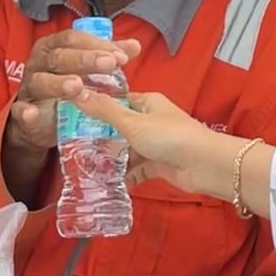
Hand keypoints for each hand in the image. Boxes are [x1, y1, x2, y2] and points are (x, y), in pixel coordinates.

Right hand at [4, 29, 140, 156]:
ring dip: (58, 83)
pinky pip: (20, 111)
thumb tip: (134, 46)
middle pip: (60, 57)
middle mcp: (40, 63)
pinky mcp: (22, 113)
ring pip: (41, 81)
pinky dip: (25, 113)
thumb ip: (108, 57)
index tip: (120, 55)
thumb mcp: (86, 70)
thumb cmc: (66, 87)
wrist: (40, 121)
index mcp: (54, 47)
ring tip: (77, 86)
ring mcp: (29, 87)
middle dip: (84, 59)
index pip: (74, 39)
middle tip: (108, 64)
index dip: (96, 45)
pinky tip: (32, 114)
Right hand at [76, 90, 219, 193]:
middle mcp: (150, 121)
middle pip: (120, 129)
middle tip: (72, 149)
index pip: (117, 101)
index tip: (71, 118)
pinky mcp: (159, 165)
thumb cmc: (170, 137)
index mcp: (147, 103)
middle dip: (100, 139)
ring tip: (84, 169)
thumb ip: (104, 111)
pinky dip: (124, 176)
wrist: (204, 165)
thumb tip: (76, 91)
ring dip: (111, 160)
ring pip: (127, 151)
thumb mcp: (132, 122)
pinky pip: (136, 170)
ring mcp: (155, 144)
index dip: (97, 108)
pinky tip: (106, 183)